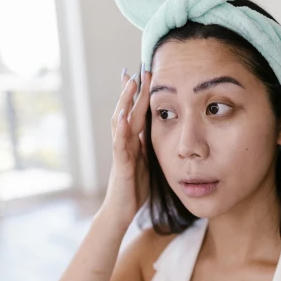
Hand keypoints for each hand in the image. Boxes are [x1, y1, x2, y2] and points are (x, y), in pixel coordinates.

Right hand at [101, 65, 151, 226]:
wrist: (121, 211)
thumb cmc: (134, 189)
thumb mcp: (147, 162)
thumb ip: (149, 145)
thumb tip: (160, 129)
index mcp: (132, 141)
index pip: (135, 112)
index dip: (136, 94)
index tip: (140, 73)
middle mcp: (124, 143)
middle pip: (126, 111)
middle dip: (132, 90)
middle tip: (137, 69)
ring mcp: (120, 153)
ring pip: (120, 122)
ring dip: (124, 102)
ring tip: (130, 83)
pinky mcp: (121, 166)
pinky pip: (120, 145)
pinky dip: (121, 129)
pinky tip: (123, 116)